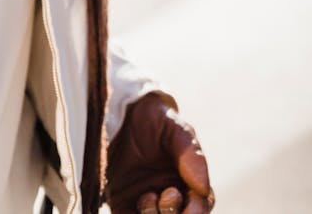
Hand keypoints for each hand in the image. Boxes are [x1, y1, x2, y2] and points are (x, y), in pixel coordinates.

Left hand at [106, 92, 214, 213]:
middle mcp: (168, 195)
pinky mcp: (123, 207)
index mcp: (186, 179)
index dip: (199, 210)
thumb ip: (191, 153)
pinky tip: (137, 204)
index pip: (201, 203)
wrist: (113, 111)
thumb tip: (202, 189)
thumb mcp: (172, 126)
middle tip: (166, 196)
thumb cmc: (148, 117)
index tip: (192, 205)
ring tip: (147, 198)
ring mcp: (146, 203)